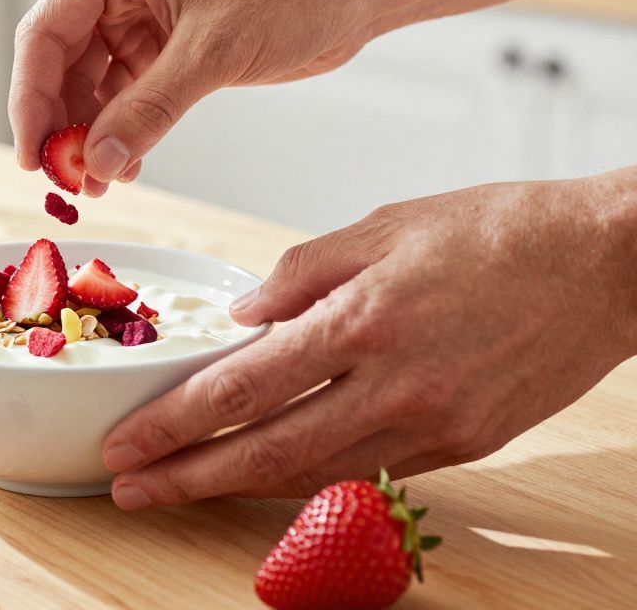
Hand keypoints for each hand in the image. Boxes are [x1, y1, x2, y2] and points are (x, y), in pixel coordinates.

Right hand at [8, 0, 382, 195]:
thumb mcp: (213, 52)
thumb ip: (148, 111)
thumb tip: (95, 163)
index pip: (44, 33)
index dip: (30, 100)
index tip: (33, 156)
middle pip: (60, 62)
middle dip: (62, 125)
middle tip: (67, 181)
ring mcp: (141, 13)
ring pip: (91, 83)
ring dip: (92, 135)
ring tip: (99, 183)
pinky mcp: (166, 41)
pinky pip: (125, 92)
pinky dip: (123, 130)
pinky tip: (125, 164)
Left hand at [101, 172, 636, 508]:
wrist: (607, 263)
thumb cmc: (497, 230)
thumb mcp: (384, 226)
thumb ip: (301, 273)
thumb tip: (243, 317)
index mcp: (366, 320)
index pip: (244, 388)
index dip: (174, 422)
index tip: (125, 442)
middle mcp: (396, 386)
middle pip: (267, 452)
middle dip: (187, 478)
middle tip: (128, 489)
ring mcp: (433, 425)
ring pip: (314, 474)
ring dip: (238, 488)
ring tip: (181, 489)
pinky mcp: (463, 446)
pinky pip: (367, 472)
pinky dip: (308, 477)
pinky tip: (266, 475)